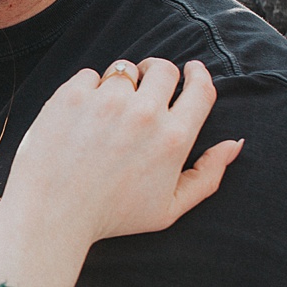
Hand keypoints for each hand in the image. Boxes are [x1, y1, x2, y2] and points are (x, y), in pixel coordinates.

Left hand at [8, 58, 240, 244]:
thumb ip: (208, 176)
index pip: (201, 89)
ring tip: (109, 109)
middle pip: (164, 69)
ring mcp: (107, 100)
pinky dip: (88, 90)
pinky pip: (89, 75)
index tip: (192, 70)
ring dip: (122, 82)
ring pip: (125, 69)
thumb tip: (234, 144)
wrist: (51, 214)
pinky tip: (82, 117)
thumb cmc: (111, 217)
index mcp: (173, 139)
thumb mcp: (169, 209)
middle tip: (147, 87)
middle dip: (160, 74)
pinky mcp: (72, 94)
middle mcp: (144, 113)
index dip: (199, 75)